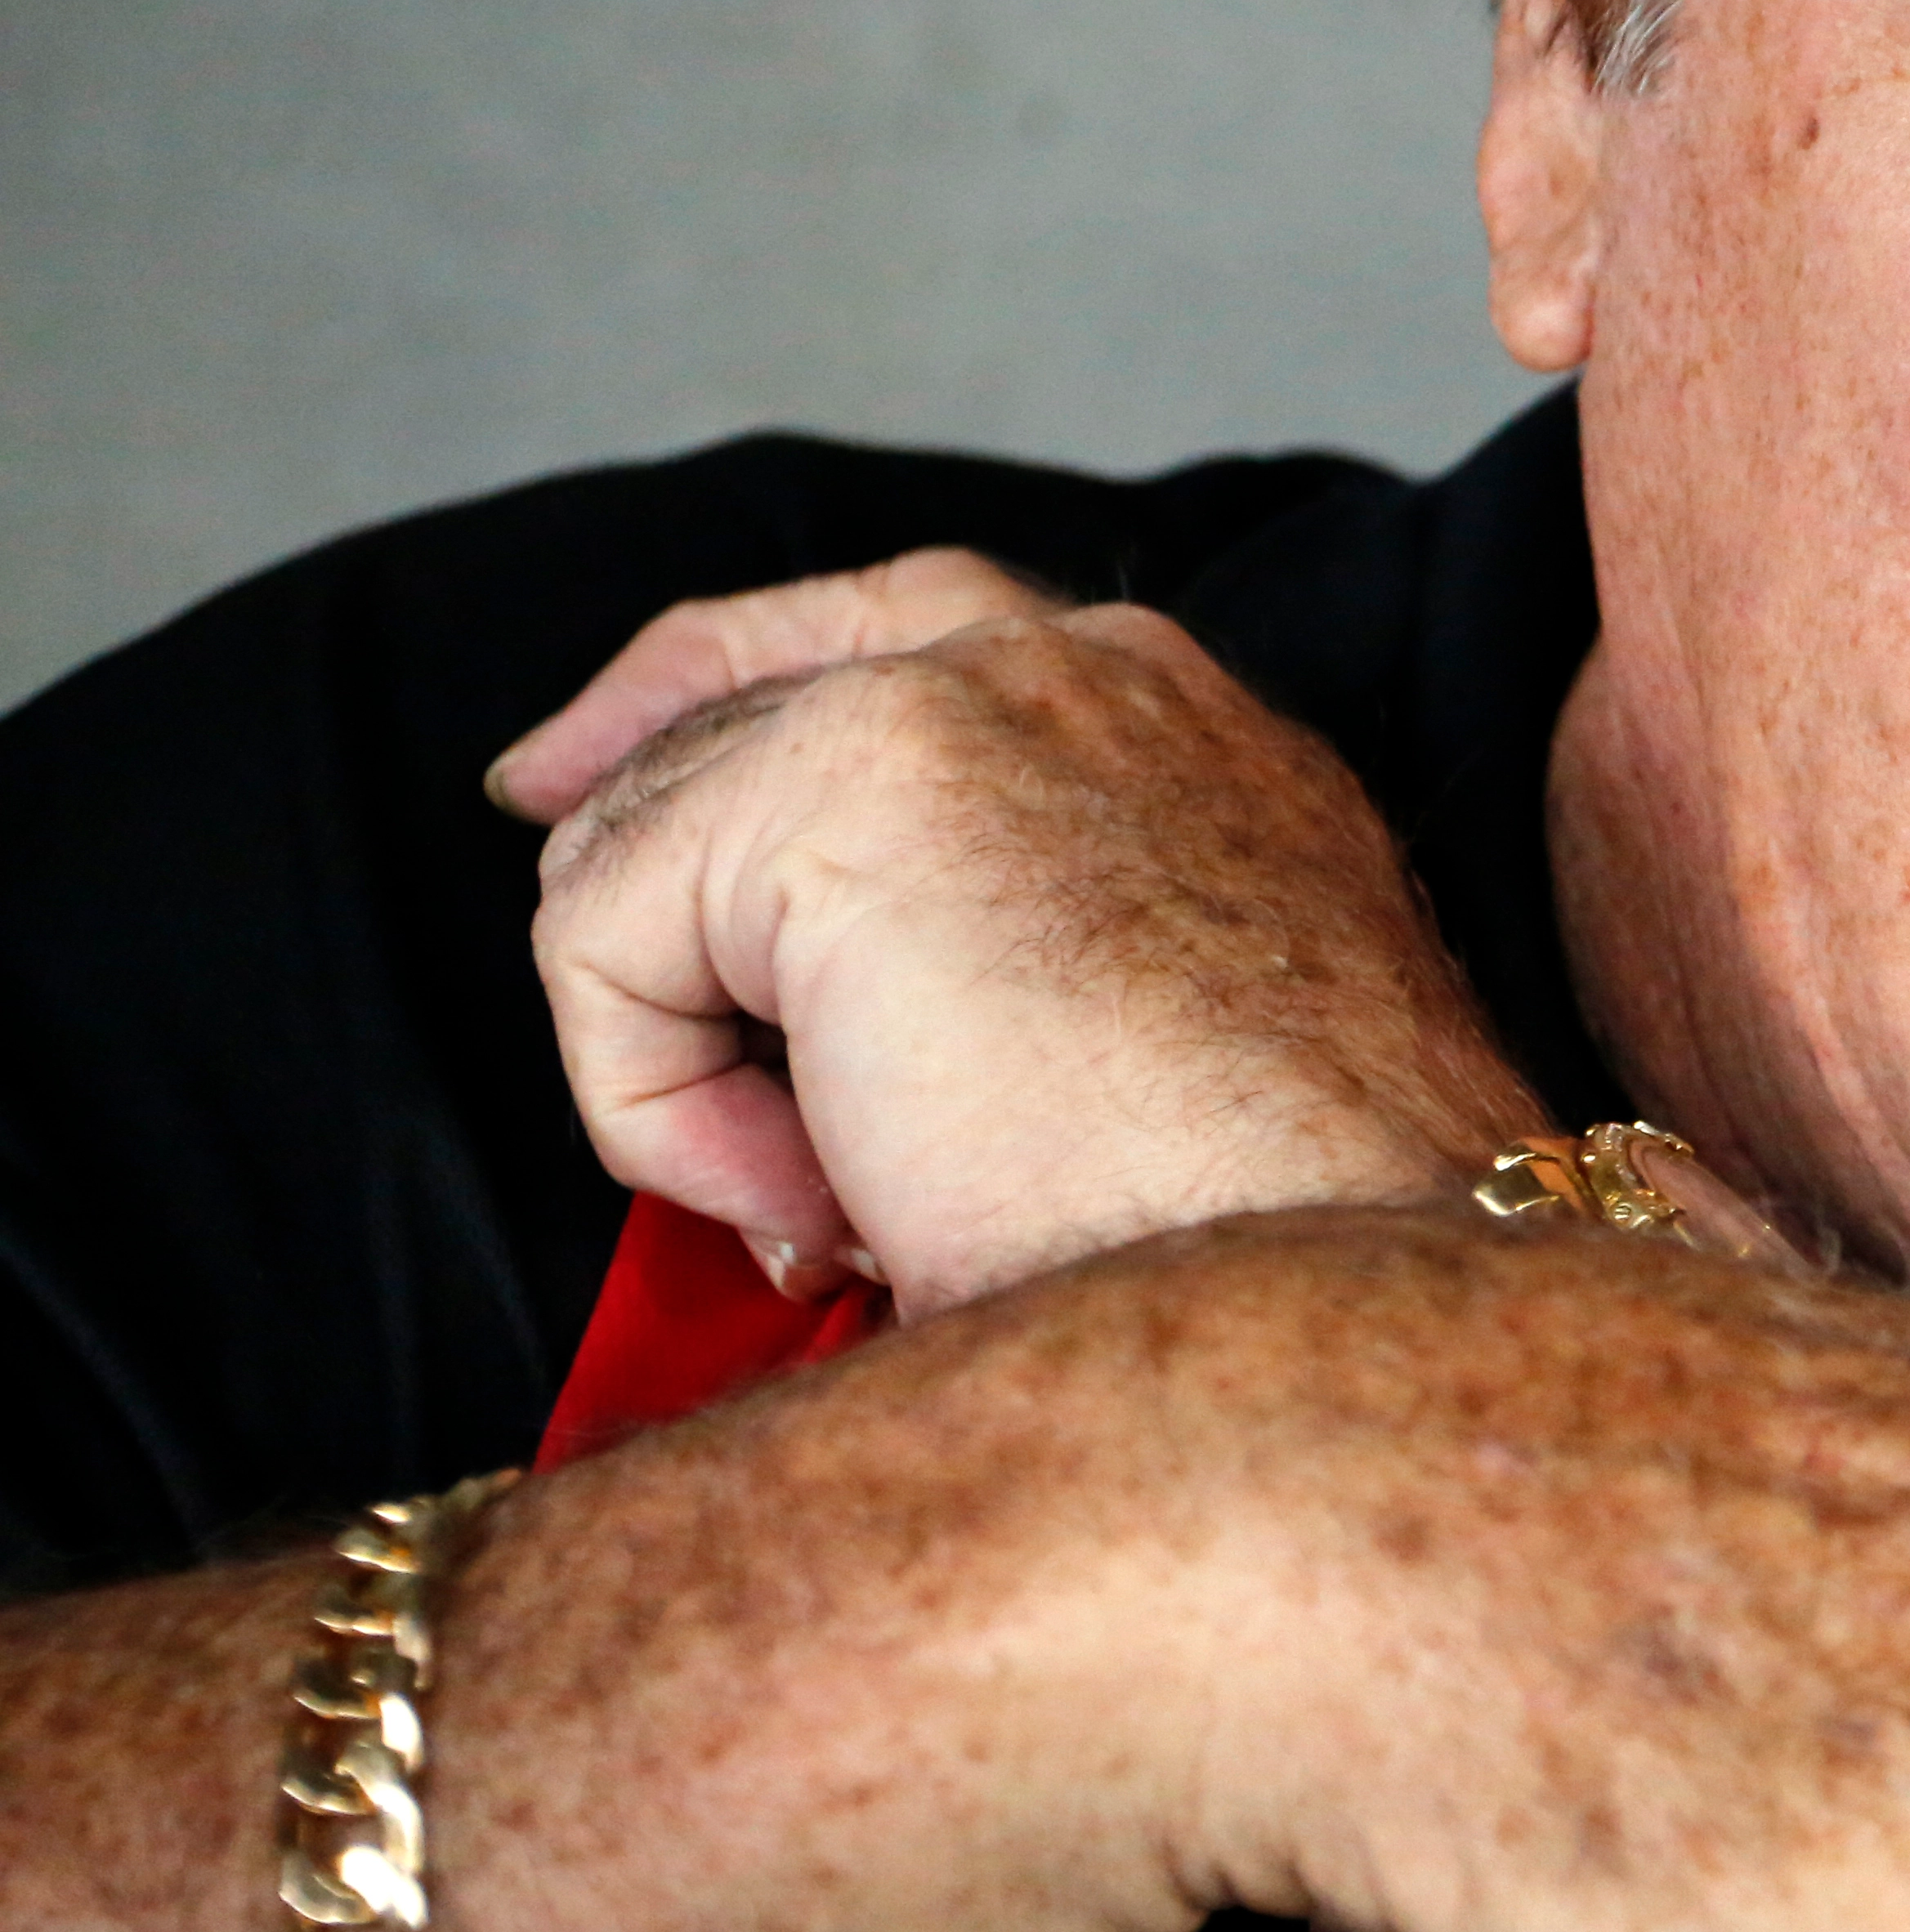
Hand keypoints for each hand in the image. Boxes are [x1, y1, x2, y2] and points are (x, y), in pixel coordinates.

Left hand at [499, 552, 1532, 1310]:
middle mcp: (1100, 672)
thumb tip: (813, 1003)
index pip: (904, 625)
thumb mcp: (1163, 1045)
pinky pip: (608, 943)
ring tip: (853, 1206)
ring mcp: (980, 698)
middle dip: (657, 908)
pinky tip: (821, 1204)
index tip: (562, 779)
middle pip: (737, 698)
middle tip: (722, 1123)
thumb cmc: (1263, 1247)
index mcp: (1196, 734)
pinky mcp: (853, 786)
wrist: (1325, 1306)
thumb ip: (1026, 948)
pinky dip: (663, 1114)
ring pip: (656, 843)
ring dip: (704, 1063)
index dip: (699, 688)